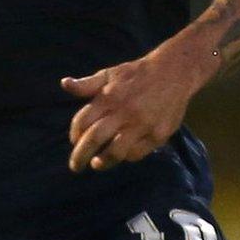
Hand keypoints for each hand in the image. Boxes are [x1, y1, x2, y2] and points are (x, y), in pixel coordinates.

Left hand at [60, 51, 210, 172]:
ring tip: (97, 164)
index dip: (75, 135)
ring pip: (116, 151)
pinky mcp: (158, 134)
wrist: (174, 72)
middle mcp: (123, 112)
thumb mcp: (109, 74)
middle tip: (75, 166)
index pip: (82, 122)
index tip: (74, 142)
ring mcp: (142, 125)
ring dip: (103, 162)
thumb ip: (87, 84)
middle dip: (80, 156)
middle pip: (94, 139)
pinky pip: (137, 153)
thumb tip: (65, 84)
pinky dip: (126, 157)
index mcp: (108, 98)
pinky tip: (122, 155)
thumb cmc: (136, 74)